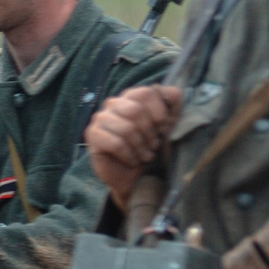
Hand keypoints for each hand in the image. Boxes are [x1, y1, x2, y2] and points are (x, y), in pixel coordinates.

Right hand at [85, 83, 180, 206]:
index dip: (160, 113)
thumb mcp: (169, 123)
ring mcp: (100, 119)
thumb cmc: (150, 146)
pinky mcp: (93, 136)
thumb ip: (173, 103)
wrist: (134, 176)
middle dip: (150, 132)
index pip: (147, 93)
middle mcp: (113, 103)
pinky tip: (133, 161)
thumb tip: (175, 93)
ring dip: (141, 146)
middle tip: (154, 146)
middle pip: (136, 110)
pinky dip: (129, 155)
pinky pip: (116, 144)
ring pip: (126, 128)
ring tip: (145, 156)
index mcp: (131, 96)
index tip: (164, 129)